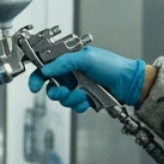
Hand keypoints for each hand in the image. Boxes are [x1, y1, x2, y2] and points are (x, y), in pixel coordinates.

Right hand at [26, 46, 145, 111]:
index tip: (35, 85)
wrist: (128, 83)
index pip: (47, 67)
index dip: (38, 76)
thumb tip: (46, 68)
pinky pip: (73, 106)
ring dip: (69, 98)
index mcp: (69, 61)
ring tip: (81, 94)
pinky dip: (78, 104)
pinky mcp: (83, 99)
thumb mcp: (86, 58)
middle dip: (54, 91)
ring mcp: (77, 87)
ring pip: (61, 98)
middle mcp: (71, 74)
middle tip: (61, 91)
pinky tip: (87, 100)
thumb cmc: (112, 66)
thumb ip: (63, 62)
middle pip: (50, 86)